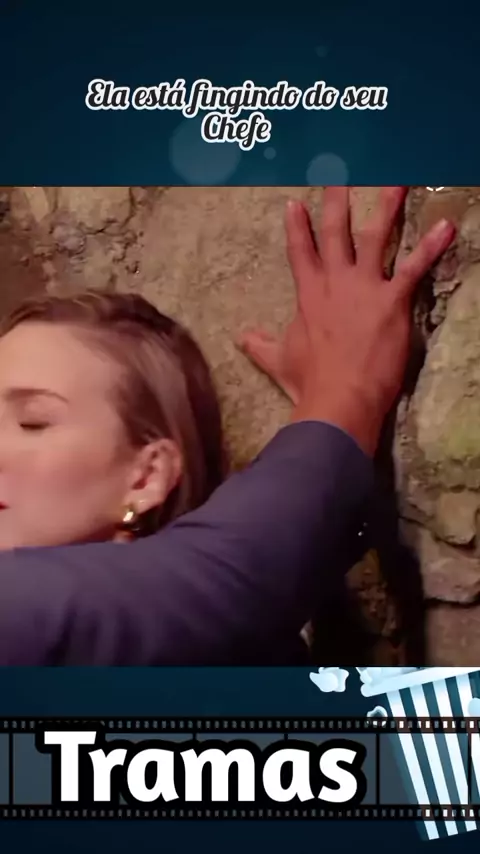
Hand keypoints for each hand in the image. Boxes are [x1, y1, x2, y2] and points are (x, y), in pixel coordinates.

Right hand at [237, 187, 454, 455]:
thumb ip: (260, 345)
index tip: (295, 203)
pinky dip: (431, 247)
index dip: (298, 227)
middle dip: (338, 202)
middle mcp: (335, 283)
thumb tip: (242, 337)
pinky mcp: (391, 300)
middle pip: (336, 233)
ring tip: (397, 181)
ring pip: (376, 237)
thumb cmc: (308, 382)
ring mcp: (363, 288)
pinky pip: (414, 268)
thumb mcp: (278, 361)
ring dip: (387, 208)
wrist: (337, 398)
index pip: (300, 253)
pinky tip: (446, 227)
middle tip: (343, 175)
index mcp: (309, 295)